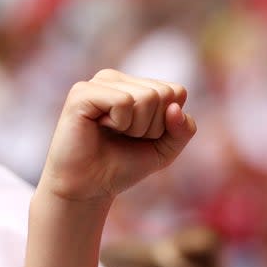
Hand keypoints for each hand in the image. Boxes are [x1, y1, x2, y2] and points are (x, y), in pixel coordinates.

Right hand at [37, 70, 196, 202]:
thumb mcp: (165, 150)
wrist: (89, 186)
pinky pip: (124, 101)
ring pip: (147, 97)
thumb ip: (183, 130)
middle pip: (164, 93)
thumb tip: (175, 107)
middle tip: (127, 137)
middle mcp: (119, 79)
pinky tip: (101, 127)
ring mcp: (100, 82)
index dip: (168, 123)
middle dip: (153, 126)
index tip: (145, 136)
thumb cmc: (124, 165)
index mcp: (137, 86)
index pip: (177, 91)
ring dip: (137, 127)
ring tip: (114, 133)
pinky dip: (120, 123)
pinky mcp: (83, 92)